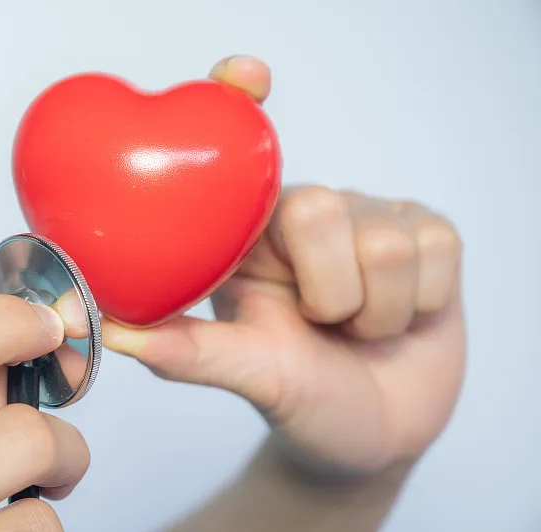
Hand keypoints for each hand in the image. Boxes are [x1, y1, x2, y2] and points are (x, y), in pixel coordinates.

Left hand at [103, 56, 465, 473]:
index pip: (241, 143)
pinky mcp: (428, 232)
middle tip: (320, 324)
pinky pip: (437, 248)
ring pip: (388, 240)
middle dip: (328, 297)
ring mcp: (369, 217)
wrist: (374, 435)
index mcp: (244, 232)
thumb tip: (114, 333)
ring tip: (356, 330)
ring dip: (375, 314)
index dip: (239, 97)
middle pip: (321, 209)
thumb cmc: (299, 400)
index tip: (246, 76)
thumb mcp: (247, 374)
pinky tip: (402, 317)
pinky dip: (420, 305)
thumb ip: (189, 351)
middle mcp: (303, 212)